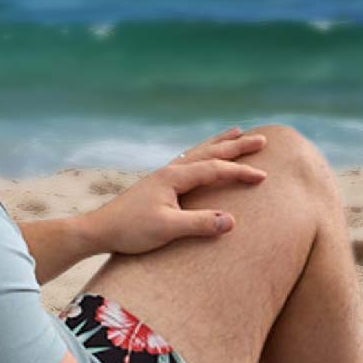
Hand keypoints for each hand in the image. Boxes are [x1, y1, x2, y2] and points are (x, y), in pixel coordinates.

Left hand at [86, 130, 267, 257]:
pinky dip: (203, 153)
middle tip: (261, 139)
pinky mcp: (159, 184)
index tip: (263, 177)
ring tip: (235, 132)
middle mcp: (170, 171)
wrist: (99, 230)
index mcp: (173, 177)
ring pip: (198, 153)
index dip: (241, 172)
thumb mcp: (167, 229)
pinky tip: (202, 155)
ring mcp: (163, 176)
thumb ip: (199, 224)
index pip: (215, 169)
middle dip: (236, 146)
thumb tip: (232, 221)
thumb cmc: (130, 230)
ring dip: (219, 143)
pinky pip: (188, 161)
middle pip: (210, 152)